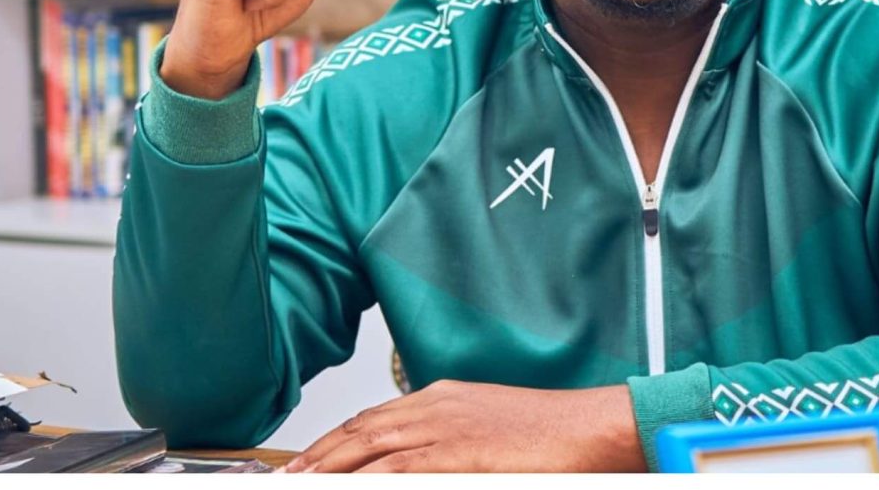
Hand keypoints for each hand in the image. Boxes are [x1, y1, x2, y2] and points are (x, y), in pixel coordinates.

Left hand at [283, 380, 646, 472]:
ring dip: (328, 469)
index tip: (309, 461)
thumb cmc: (552, 435)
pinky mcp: (458, 452)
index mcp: (443, 397)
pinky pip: (397, 469)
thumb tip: (418, 466)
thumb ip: (450, 445)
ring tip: (300, 485)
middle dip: (318, 456)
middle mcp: (436, 406)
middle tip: (287, 478)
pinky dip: (365, 481)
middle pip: (360, 430)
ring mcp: (446, 426)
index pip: (372, 418)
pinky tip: (346, 489)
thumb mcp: (490, 433)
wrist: (591, 427)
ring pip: (368, 448)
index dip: (335, 440)